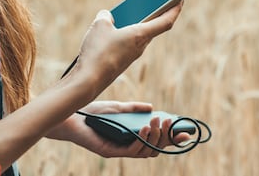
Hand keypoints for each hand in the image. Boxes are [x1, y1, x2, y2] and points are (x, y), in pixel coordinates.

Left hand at [46, 101, 189, 157]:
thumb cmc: (93, 113)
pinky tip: (145, 128)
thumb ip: (134, 109)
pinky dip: (142, 140)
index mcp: (132, 136)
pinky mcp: (111, 151)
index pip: (156, 140)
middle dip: (167, 137)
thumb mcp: (118, 108)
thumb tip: (152, 107)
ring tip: (158, 121)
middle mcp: (128, 145)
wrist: (72, 116)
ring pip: (146, 150)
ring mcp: (121, 150)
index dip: (171, 138)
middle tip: (171, 122)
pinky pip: (131, 150)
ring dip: (155, 136)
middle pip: (155, 148)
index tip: (186, 132)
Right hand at [68, 2, 182, 101]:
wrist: (89, 81)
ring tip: (135, 10)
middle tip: (159, 0)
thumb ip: (106, 16)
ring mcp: (132, 56)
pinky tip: (115, 29)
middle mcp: (140, 46)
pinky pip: (128, 44)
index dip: (176, 9)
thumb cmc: (98, 52)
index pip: (166, 21)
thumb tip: (107, 17)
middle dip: (157, 14)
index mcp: (141, 35)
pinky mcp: (122, 62)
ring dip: (140, 24)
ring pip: (140, 36)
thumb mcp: (99, 25)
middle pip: (154, 27)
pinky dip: (127, 34)